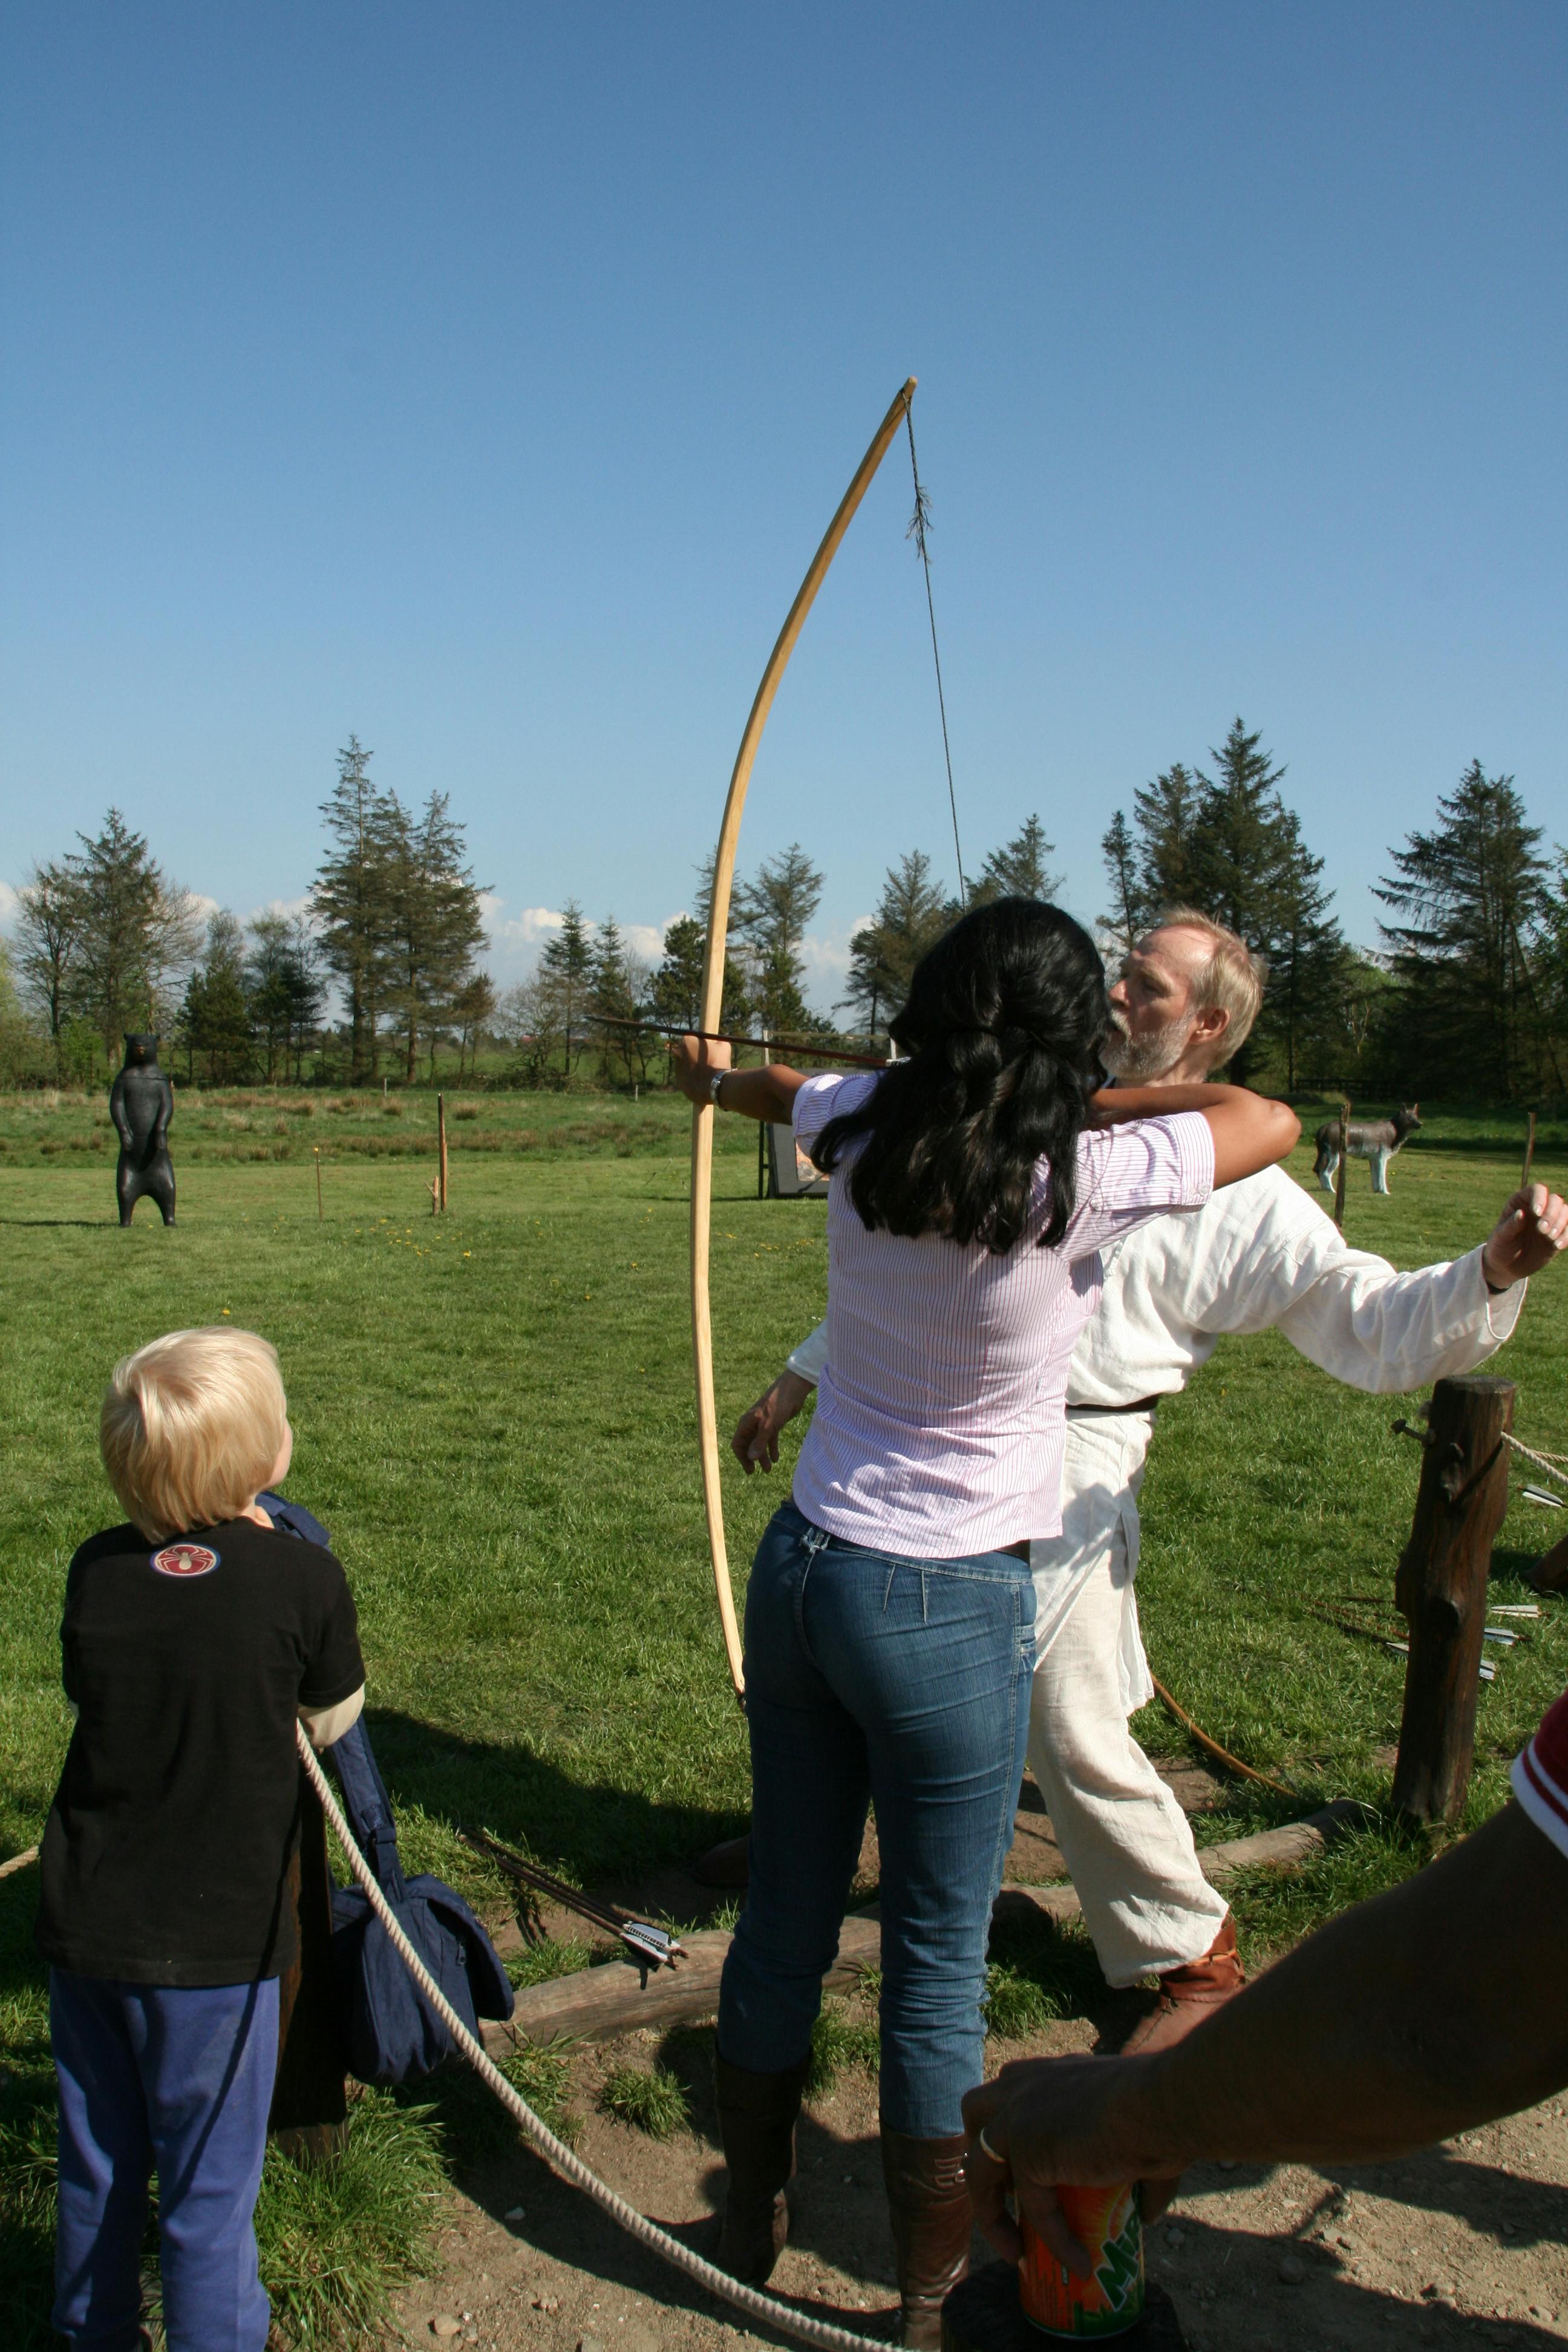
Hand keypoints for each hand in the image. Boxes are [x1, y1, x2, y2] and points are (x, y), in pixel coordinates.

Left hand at [667, 1032, 731, 1107]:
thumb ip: (717, 1041)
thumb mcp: (723, 1046)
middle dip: (693, 1055)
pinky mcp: (678, 1081)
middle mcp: (678, 1053)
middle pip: (685, 1052)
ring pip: (684, 1066)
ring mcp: (676, 1067)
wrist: (715, 1084)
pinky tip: (702, 1081)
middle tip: (705, 1060)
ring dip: (692, 1067)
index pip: (691, 1039)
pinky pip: (685, 1078)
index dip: (700, 1044)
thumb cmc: (719, 1063)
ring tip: (705, 1073)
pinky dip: (691, 1079)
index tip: (707, 1049)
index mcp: (687, 1041)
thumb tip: (716, 1042)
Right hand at [731, 1372, 812, 1471]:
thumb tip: (750, 1458)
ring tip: (769, 1469)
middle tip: (756, 1472)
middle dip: (752, 1459)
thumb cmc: (777, 1405)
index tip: (749, 1469)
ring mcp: (763, 1424)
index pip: (738, 1444)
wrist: (792, 1390)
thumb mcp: (768, 1426)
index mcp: (746, 1423)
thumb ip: (759, 1442)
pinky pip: (769, 1439)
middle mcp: (752, 1424)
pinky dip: (772, 1448)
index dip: (741, 1457)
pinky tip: (776, 1458)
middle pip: (748, 1445)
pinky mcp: (773, 1423)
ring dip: (763, 1456)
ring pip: (759, 1443)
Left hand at [962, 2057, 1181, 2271]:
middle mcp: (1022, 2085)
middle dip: (983, 2153)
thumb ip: (1138, 2171)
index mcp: (1046, 2073)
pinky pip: (1031, 2209)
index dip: (1009, 2133)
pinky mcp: (1027, 2153)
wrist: (1160, 2104)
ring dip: (991, 2212)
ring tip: (1017, 2252)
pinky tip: (1078, 2264)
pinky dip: (1053, 2241)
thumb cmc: (1160, 2110)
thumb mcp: (1138, 2133)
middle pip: (976, 2115)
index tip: (1024, 2175)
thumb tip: (1147, 2215)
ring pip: (979, 2166)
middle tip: (1010, 2196)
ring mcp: (1017, 2117)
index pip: (1008, 2095)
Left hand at [1480, 1184, 1567, 1288]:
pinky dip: (1566, 1236)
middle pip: (1555, 1200)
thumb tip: (1521, 1213)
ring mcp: (1550, 1221)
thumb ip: (1511, 1225)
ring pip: (1565, 1212)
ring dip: (1560, 1224)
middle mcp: (1538, 1208)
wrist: (1508, 1266)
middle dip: (1551, 1214)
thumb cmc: (1500, 1247)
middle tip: (1542, 1230)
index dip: (1540, 1198)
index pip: (1537, 1190)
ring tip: (1549, 1238)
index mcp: (1521, 1202)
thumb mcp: (1501, 1237)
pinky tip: (1556, 1246)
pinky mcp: (1558, 1235)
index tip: (1536, 1213)